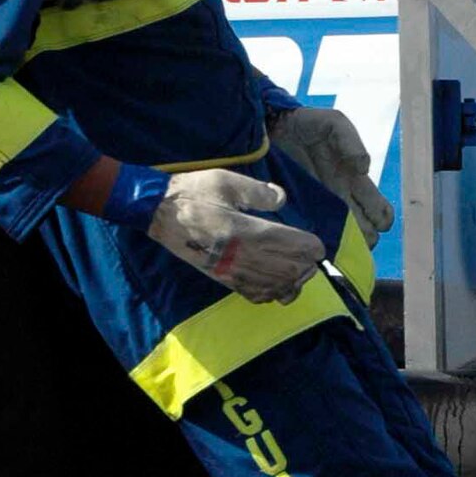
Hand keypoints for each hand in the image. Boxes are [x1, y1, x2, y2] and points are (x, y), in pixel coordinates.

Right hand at [148, 170, 325, 303]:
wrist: (158, 212)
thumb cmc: (194, 192)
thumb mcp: (226, 181)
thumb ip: (258, 192)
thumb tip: (282, 200)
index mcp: (244, 229)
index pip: (291, 246)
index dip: (310, 247)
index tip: (316, 243)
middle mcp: (241, 255)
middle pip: (289, 271)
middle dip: (306, 266)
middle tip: (310, 256)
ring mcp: (231, 271)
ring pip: (275, 287)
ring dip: (294, 281)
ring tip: (298, 270)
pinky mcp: (222, 279)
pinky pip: (254, 295)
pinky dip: (272, 294)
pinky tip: (278, 286)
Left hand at [270, 105, 392, 244]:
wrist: (274, 127)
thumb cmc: (309, 125)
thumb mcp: (335, 125)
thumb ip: (350, 142)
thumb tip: (364, 168)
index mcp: (356, 181)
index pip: (381, 212)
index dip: (382, 220)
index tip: (375, 221)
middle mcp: (342, 199)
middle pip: (365, 233)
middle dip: (364, 238)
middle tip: (352, 232)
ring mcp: (321, 207)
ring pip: (341, 238)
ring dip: (343, 242)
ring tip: (334, 236)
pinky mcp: (298, 211)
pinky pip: (312, 233)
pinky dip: (317, 238)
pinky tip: (313, 237)